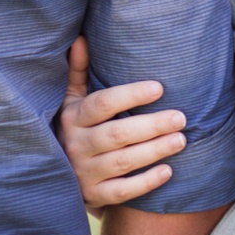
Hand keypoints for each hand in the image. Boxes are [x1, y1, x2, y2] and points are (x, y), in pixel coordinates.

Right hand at [57, 38, 186, 212]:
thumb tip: (81, 39)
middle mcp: (75, 145)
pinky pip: (121, 192)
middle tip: (181, 117)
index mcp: (72, 117)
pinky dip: (145, 183)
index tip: (159, 88)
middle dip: (152, 125)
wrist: (53, 175)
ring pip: (122, 162)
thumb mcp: (69, 100)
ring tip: (181, 140)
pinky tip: (168, 172)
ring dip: (154, 151)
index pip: (102, 104)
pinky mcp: (93, 195)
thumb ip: (77, 71)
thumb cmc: (72, 128)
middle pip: (117, 134)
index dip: (130, 95)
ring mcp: (84, 173)